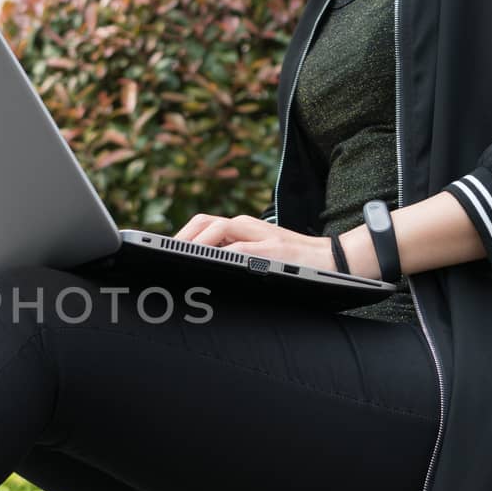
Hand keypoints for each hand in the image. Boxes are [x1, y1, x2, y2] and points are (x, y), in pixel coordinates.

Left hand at [173, 213, 334, 270]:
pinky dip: (219, 255)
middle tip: (161, 259)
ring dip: (193, 243)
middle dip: (179, 239)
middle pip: (202, 222)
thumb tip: (202, 268)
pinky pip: (238, 248)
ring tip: (176, 259)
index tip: (158, 253)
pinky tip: (206, 265)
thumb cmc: (293, 262)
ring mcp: (259, 235)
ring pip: (216, 228)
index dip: (179, 236)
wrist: (333, 260)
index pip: (203, 225)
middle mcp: (246, 227)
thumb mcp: (258, 254)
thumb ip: (234, 255)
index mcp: (241, 228)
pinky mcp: (271, 249)